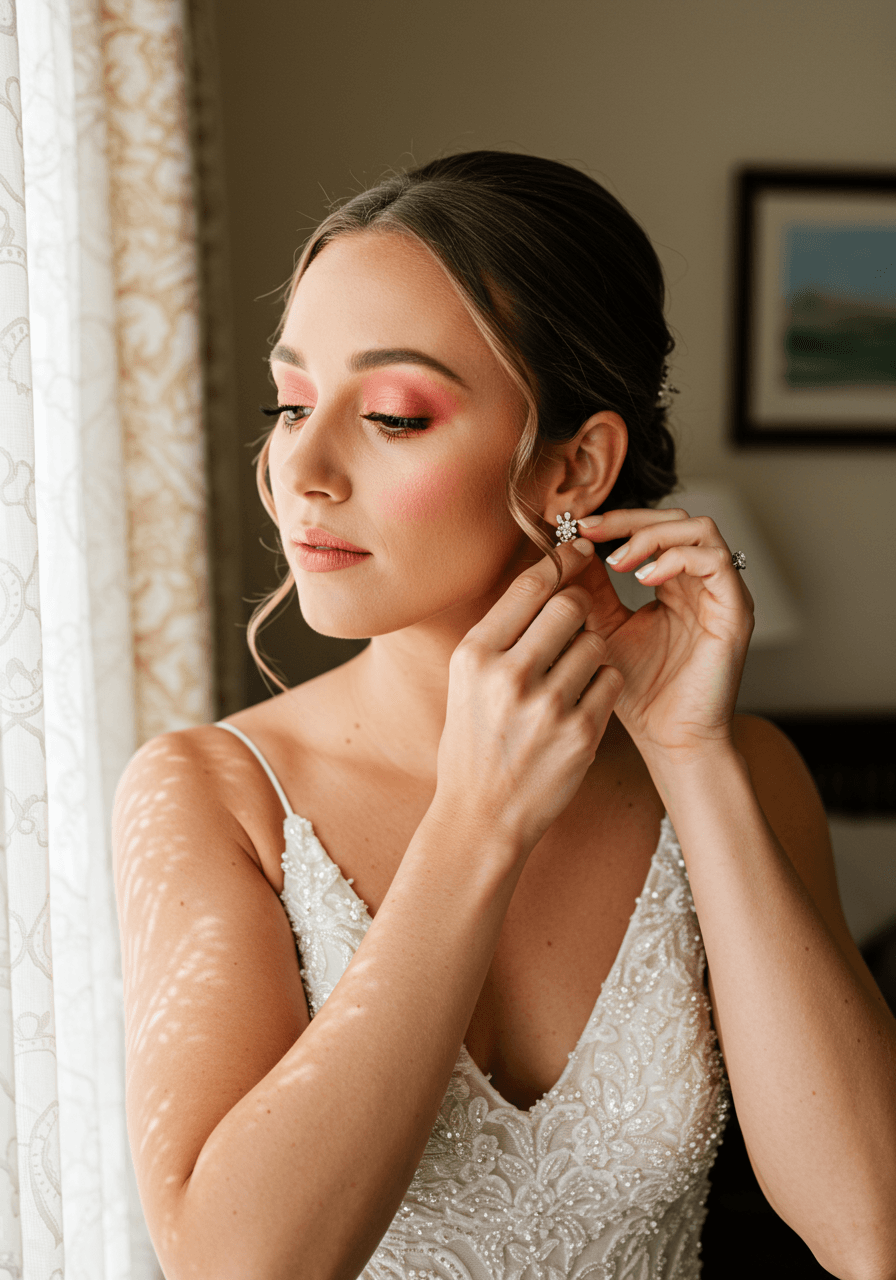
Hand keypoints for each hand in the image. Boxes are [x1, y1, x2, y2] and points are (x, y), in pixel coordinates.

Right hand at [435, 539, 623, 853]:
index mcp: (474, 655)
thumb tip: (546, 576)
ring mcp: (547, 706)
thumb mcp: (467, 681)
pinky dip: (602, 684)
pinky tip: (581, 702)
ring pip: (596, 641)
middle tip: (575, 623)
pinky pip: (610, 679)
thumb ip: (502, 632)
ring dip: (591, 650)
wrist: (482, 817)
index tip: (577, 550)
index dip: (560, 561)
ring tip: (570, 675)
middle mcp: (508, 676)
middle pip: (570, 606)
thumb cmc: (475, 742)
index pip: (529, 586)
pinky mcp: (581, 733)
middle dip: (579, 608)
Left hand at [576, 508, 754, 759]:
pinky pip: (714, 560)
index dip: (614, 521)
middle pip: (676, 518)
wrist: (669, 740)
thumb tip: (566, 548)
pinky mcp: (736, 610)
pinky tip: (643, 580)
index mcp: (675, 583)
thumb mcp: (603, 628)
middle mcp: (703, 582)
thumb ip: (591, 589)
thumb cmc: (639, 693)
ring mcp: (723, 593)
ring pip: (699, 528)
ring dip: (652, 535)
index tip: (574, 528)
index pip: (651, 528)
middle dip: (629, 519)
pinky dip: (675, 559)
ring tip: (615, 562)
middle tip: (588, 531)